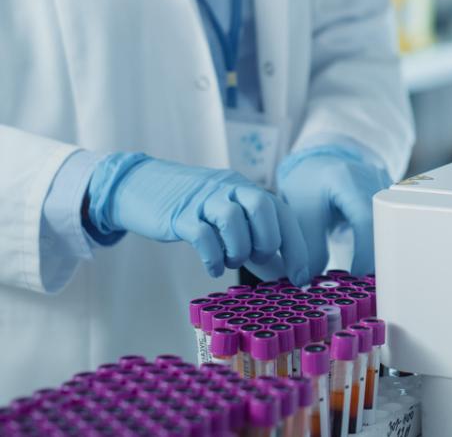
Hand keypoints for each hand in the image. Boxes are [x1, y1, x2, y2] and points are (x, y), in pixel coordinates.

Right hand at [87, 153, 310, 283]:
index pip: (282, 212)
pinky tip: (214, 267)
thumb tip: (282, 268)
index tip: (302, 277)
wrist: (140, 185)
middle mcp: (228, 188)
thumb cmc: (192, 208)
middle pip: (263, 206)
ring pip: (233, 219)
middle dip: (268, 242)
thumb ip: (252, 232)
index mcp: (245, 188)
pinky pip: (202, 235)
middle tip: (257, 260)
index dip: (297, 246)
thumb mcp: (226, 209)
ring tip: (231, 261)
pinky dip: (214, 258)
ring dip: (239, 250)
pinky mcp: (177, 214)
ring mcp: (202, 199)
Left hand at [276, 146, 391, 276]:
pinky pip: (395, 219)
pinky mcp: (393, 193)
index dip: (364, 251)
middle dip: (378, 253)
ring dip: (383, 247)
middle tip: (365, 278)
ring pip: (394, 222)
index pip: (365, 218)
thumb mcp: (300, 212)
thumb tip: (311, 279)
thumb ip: (308, 246)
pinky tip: (376, 255)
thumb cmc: (309, 185)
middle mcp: (372, 177)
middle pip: (386, 221)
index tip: (355, 274)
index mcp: (346, 179)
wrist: (321, 163)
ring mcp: (386, 184)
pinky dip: (386, 239)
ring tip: (369, 269)